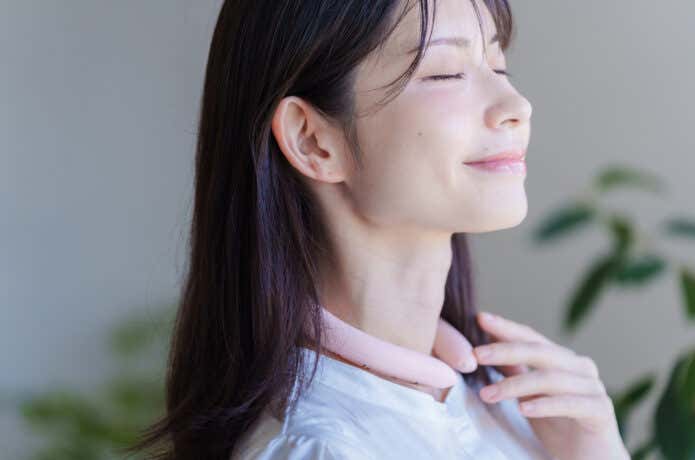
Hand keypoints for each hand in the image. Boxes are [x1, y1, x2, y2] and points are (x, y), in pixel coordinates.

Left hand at [472, 311, 628, 459]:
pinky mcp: (601, 410)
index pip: (530, 337)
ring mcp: (593, 387)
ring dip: (514, 385)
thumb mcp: (529, 396)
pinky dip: (544, 405)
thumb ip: (514, 370)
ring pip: (550, 378)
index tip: (480, 318)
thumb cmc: (558, 427)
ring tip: (487, 394)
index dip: (506, 327)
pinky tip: (522, 409)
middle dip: (505, 350)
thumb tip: (485, 347)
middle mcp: (580, 367)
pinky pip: (570, 403)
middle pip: (539, 351)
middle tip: (476, 355)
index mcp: (562, 359)